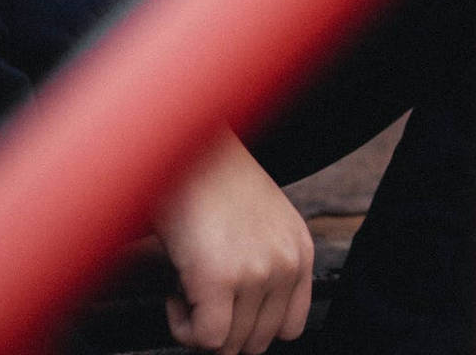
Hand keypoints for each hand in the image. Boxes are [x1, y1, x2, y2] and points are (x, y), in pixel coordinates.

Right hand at [154, 130, 313, 352]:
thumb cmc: (211, 176)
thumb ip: (266, 263)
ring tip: (187, 283)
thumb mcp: (261, 219)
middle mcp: (286, 263)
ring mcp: (257, 272)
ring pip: (230, 344)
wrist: (184, 141)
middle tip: (199, 291)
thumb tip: (243, 325)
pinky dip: (184, 326)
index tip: (225, 308)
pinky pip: (206, 339)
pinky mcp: (221, 278)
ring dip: (200, 324)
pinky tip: (175, 291)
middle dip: (222, 325)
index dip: (250, 324)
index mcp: (300, 249)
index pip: (289, 327)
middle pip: (257, 341)